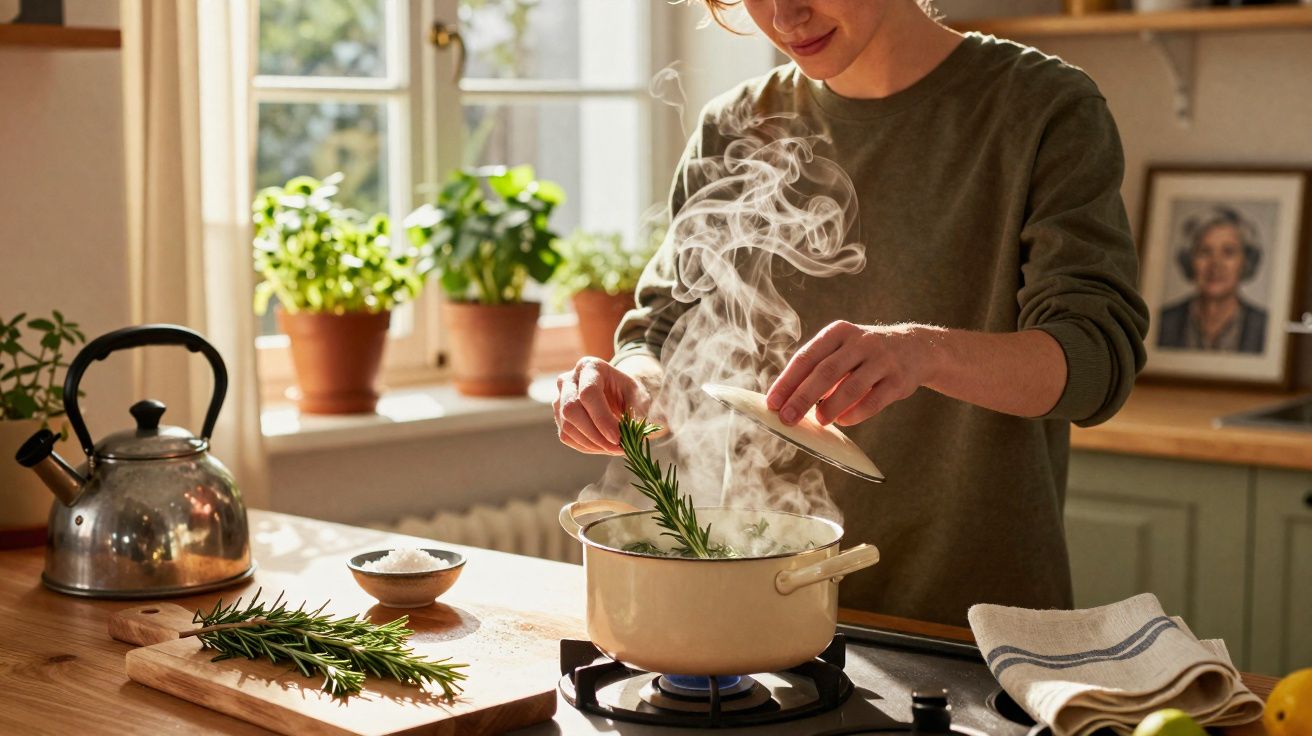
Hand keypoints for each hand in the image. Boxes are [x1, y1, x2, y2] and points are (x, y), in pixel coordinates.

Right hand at [554, 357, 652, 453]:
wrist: (619, 395)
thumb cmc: (630, 393)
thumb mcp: (640, 398)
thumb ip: (637, 414)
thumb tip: (632, 437)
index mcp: (590, 366)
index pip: (588, 393)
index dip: (602, 419)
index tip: (618, 438)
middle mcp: (568, 380)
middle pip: (571, 410)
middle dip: (595, 434)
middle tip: (617, 447)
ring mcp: (559, 399)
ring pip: (568, 426)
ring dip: (592, 443)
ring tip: (615, 448)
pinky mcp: (559, 417)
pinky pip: (567, 437)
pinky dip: (587, 446)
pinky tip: (604, 446)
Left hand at [766, 321, 942, 426]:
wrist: (916, 349)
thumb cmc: (864, 355)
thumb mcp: (841, 350)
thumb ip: (817, 370)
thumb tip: (786, 401)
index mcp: (838, 332)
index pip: (806, 357)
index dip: (787, 382)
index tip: (772, 403)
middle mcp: (861, 342)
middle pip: (826, 372)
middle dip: (803, 397)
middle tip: (787, 418)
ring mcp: (882, 359)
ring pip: (851, 386)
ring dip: (830, 407)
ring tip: (818, 421)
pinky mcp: (899, 380)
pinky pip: (874, 400)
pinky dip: (855, 414)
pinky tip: (843, 421)